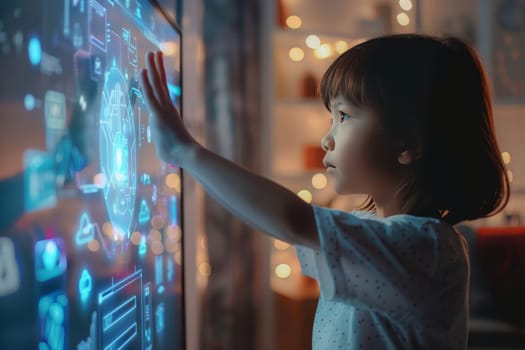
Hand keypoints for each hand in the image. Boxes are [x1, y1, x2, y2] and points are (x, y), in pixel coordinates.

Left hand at [139, 51, 196, 165]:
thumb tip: (164, 151)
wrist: (186, 154)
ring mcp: (163, 109)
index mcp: (168, 112)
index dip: (157, 77)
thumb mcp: (165, 146)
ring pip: (156, 85)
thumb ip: (162, 143)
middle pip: (160, 83)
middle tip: (155, 52)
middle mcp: (166, 107)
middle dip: (157, 67)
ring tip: (150, 53)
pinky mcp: (158, 114)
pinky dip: (146, 83)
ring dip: (152, 68)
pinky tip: (142, 71)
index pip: (161, 91)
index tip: (155, 66)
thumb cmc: (177, 154)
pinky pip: (150, 95)